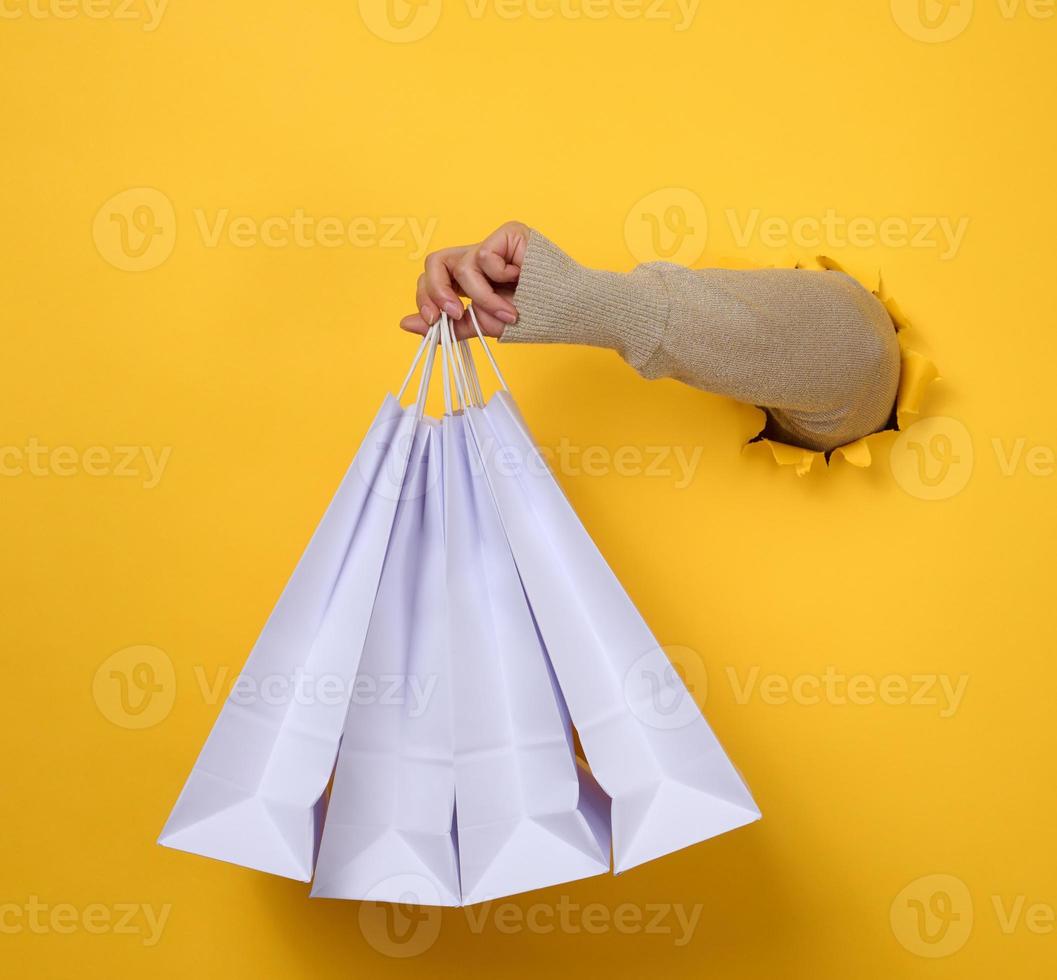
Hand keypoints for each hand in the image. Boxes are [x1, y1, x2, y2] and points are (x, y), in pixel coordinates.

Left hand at [399, 221, 530, 339]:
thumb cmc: (531, 317)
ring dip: (483, 298)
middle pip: (433, 262)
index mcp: (468, 280)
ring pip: (461, 266)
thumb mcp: (482, 325)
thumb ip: (448, 325)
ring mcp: (492, 244)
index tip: (433, 322)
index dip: (425, 299)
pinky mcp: (507, 234)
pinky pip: (485, 257)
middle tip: (454, 313)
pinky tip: (520, 281)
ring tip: (508, 312)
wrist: (565, 310)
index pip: (431, 281)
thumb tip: (405, 323)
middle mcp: (476, 259)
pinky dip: (499, 278)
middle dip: (436, 291)